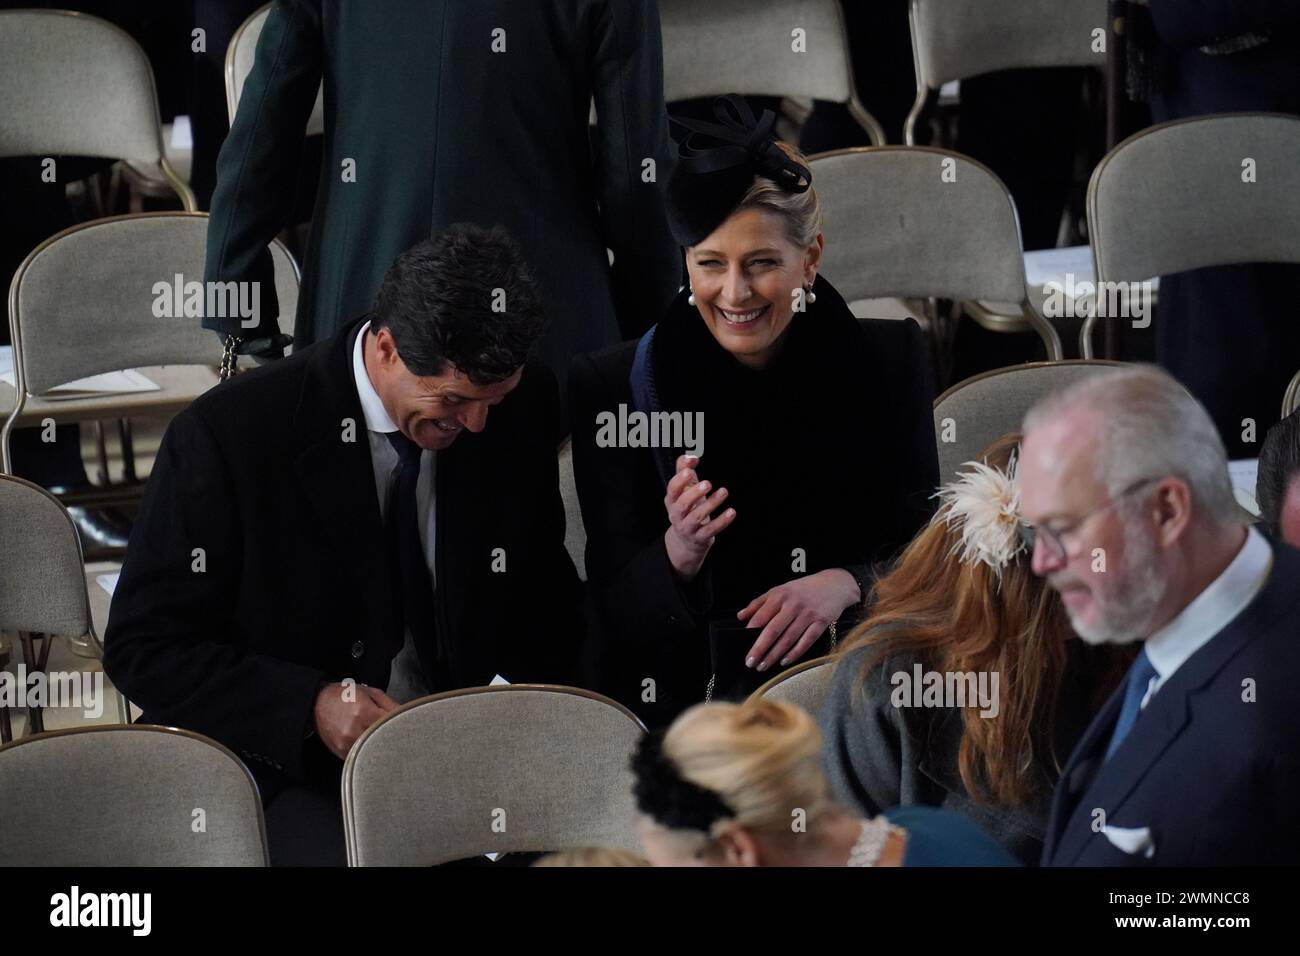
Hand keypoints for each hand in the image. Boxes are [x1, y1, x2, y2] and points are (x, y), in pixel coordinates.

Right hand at [313, 682, 397, 758]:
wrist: (316, 704)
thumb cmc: (344, 696)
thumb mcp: (369, 692)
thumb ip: (389, 704)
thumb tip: (405, 714)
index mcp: (365, 713)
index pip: (393, 724)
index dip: (401, 724)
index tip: (405, 724)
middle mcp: (356, 730)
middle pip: (385, 739)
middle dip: (392, 736)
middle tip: (397, 734)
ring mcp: (348, 744)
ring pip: (374, 750)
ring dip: (380, 745)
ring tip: (380, 737)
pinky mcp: (342, 753)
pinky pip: (362, 756)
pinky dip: (367, 750)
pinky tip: (368, 743)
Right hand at [663, 454, 736, 581]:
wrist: (687, 540)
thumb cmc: (688, 507)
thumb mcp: (685, 489)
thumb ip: (684, 470)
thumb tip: (691, 455)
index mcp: (672, 500)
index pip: (672, 490)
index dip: (679, 481)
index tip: (690, 471)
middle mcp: (677, 515)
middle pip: (683, 505)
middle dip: (694, 493)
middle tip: (708, 483)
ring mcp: (688, 528)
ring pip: (697, 517)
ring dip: (711, 504)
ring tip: (724, 491)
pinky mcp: (701, 537)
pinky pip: (711, 530)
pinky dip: (722, 521)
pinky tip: (732, 511)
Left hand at [738, 569, 861, 671]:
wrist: (835, 584)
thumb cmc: (804, 589)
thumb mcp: (780, 589)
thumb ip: (759, 603)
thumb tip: (741, 616)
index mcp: (780, 595)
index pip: (762, 615)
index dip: (751, 632)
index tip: (743, 645)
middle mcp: (793, 604)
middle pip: (773, 630)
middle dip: (760, 648)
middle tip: (750, 662)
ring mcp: (808, 614)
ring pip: (788, 638)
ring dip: (774, 654)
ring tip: (763, 665)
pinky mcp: (821, 622)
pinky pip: (806, 641)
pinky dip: (795, 653)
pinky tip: (784, 661)